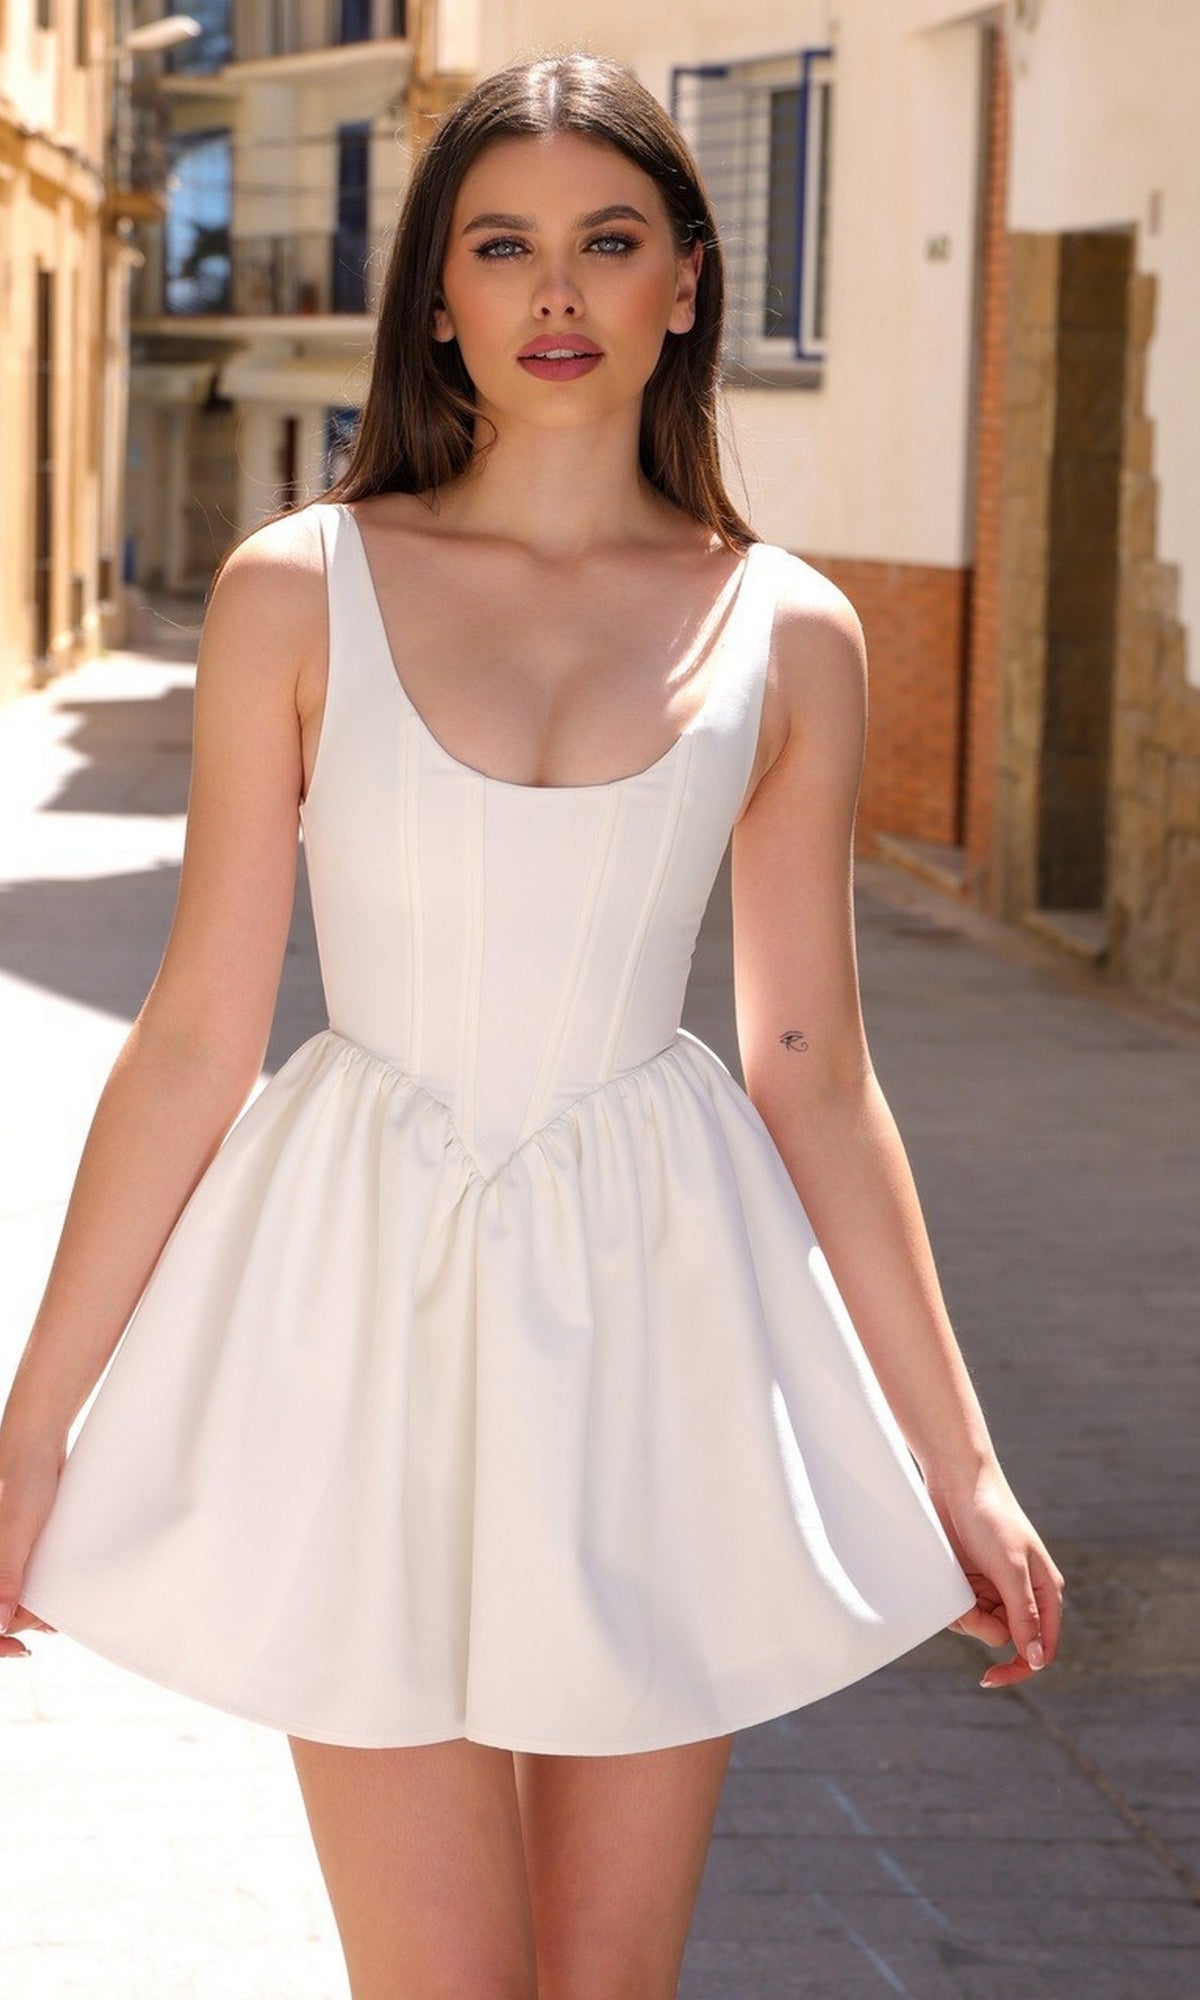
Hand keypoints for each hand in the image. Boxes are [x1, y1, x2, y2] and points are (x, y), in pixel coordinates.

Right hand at [0, 1439, 64, 1657]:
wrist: (38, 1444)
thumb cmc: (22, 1478)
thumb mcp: (16, 1528)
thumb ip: (6, 1573)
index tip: (16, 1648)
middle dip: (14, 1626)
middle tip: (44, 1626)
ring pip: (5, 1603)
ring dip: (25, 1615)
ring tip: (51, 1618)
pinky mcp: (13, 1552)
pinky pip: (16, 1586)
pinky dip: (31, 1600)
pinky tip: (50, 1607)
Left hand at [923, 1459, 1064, 1688]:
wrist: (956, 1481)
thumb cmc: (991, 1517)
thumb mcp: (1010, 1567)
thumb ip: (1024, 1613)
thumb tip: (1037, 1659)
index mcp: (1046, 1593)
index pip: (1041, 1648)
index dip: (1020, 1668)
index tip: (990, 1677)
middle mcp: (1023, 1595)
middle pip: (1005, 1640)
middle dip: (982, 1627)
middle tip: (967, 1604)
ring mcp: (996, 1588)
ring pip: (980, 1626)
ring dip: (964, 1613)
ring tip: (958, 1582)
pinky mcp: (972, 1581)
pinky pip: (963, 1610)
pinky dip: (953, 1602)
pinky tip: (950, 1578)